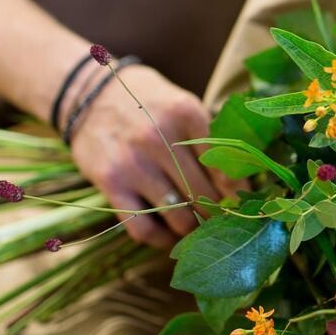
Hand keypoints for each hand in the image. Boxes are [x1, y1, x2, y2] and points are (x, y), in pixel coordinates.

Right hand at [70, 65, 244, 247]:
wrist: (90, 95)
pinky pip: (142, 227)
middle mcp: (159, 137)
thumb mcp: (183, 105)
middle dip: (218, 213)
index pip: (224, 164)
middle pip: (203, 194)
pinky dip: (160, 239)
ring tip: (200, 228)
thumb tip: (242, 181)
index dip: (239, 189)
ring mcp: (133, 162)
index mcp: (185, 113)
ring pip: (177, 215)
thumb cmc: (149, 103)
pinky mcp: (110, 182)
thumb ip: (210, 137)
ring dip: (193, 228)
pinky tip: (169, 235)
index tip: (245, 201)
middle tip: (225, 220)